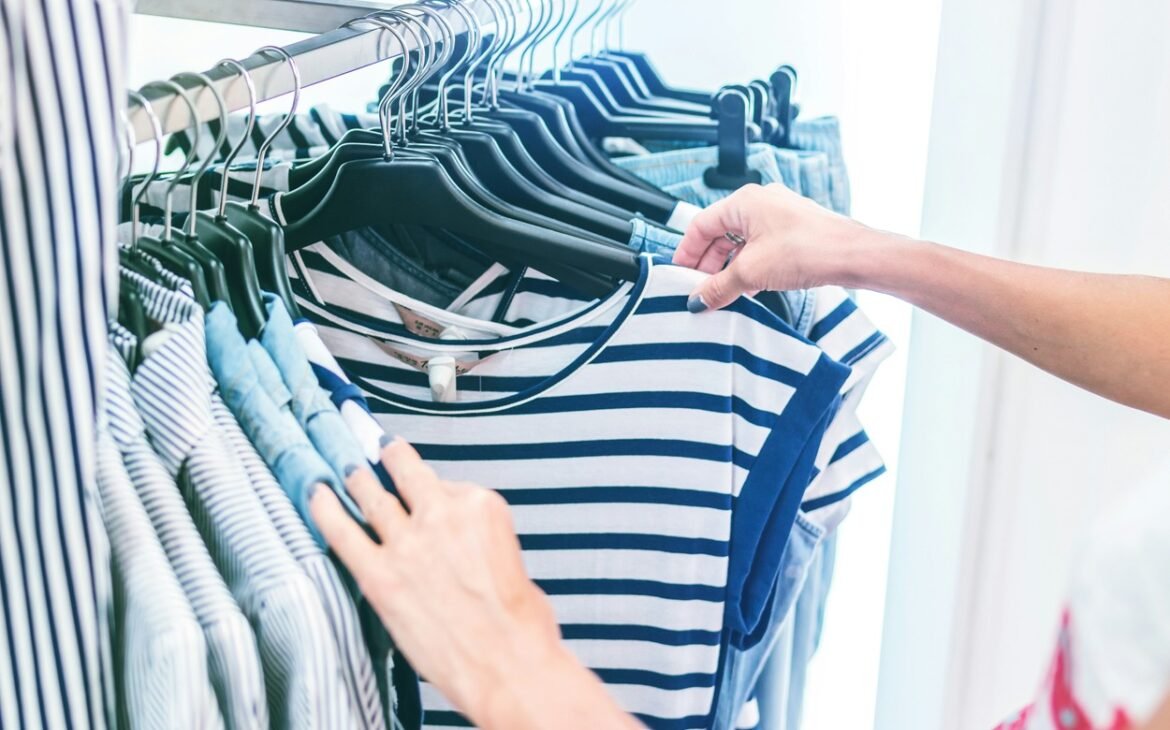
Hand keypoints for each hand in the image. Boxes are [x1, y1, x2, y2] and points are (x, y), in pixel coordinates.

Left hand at [309, 438, 640, 729]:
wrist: (508, 663)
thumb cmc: (519, 625)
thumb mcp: (510, 561)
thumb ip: (477, 542)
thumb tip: (458, 546)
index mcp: (481, 507)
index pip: (449, 485)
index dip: (436, 492)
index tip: (428, 492)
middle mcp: (441, 516)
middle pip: (406, 473)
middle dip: (390, 457)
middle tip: (380, 450)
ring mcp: (407, 544)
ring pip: (371, 496)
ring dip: (356, 478)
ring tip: (346, 469)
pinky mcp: (381, 576)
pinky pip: (343, 533)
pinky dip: (325, 511)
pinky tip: (316, 496)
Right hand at [672, 182, 879, 310]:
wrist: (853, 255)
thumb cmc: (809, 248)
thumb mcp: (751, 272)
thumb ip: (718, 287)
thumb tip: (697, 299)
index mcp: (744, 202)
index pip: (701, 225)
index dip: (686, 252)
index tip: (680, 275)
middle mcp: (761, 203)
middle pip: (720, 234)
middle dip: (708, 263)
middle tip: (700, 289)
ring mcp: (779, 216)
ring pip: (741, 242)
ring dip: (729, 267)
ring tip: (722, 292)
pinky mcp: (794, 232)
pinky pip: (760, 247)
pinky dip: (749, 266)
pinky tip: (747, 287)